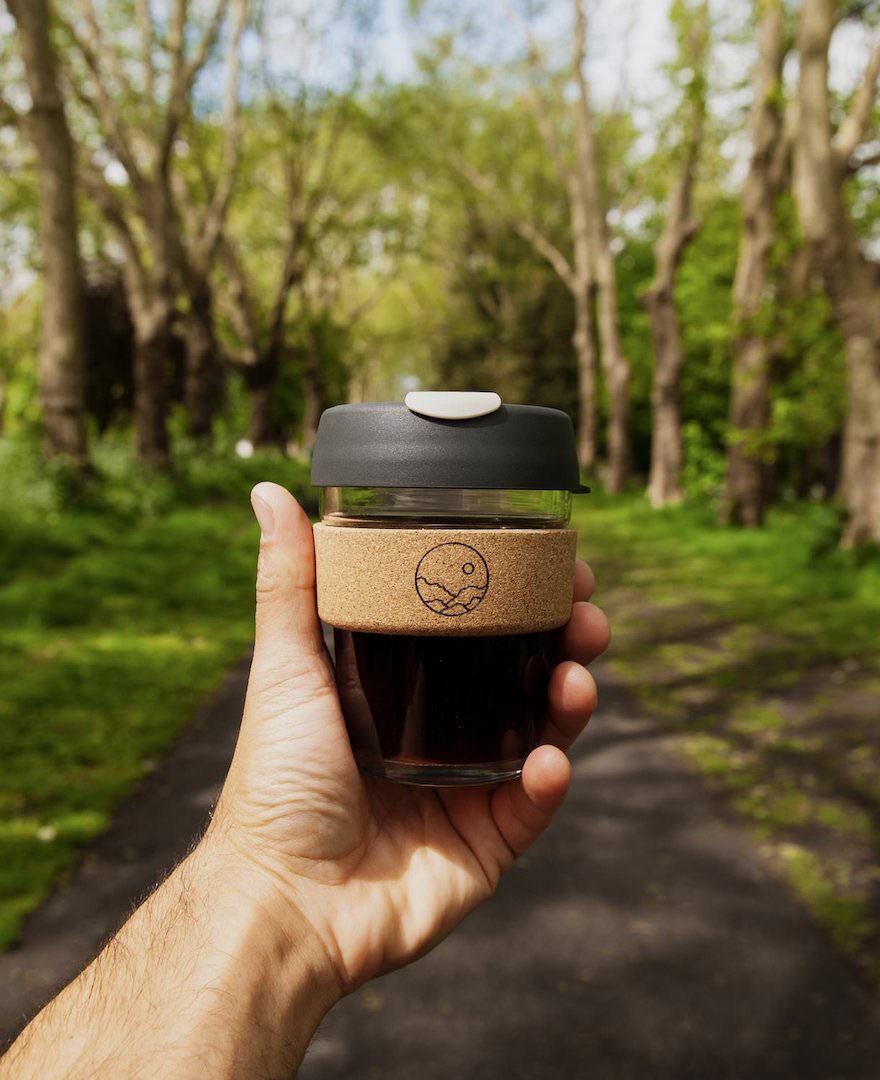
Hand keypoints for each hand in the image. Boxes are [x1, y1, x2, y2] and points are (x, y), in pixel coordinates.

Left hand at [209, 482, 609, 995]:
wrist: (280, 897)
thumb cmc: (275, 782)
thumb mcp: (286, 667)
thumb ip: (289, 583)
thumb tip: (269, 491)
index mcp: (407, 690)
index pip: (481, 631)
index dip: (524, 596)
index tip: (557, 561)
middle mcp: (444, 733)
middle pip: (526, 676)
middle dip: (568, 640)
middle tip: (586, 614)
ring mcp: (470, 789)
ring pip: (544, 732)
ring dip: (573, 699)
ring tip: (576, 674)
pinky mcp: (487, 846)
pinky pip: (532, 807)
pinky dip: (549, 781)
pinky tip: (551, 759)